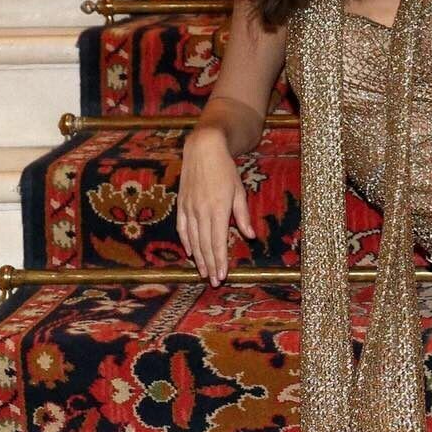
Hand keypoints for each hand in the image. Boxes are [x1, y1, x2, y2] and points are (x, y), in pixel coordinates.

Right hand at [177, 127, 255, 284]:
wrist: (203, 150)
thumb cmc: (225, 170)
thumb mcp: (239, 191)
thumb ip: (243, 215)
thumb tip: (249, 236)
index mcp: (218, 209)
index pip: (218, 241)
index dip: (220, 260)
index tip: (223, 275)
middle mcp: (201, 211)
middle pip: (205, 245)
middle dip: (210, 265)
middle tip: (214, 282)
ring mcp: (189, 208)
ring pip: (193, 240)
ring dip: (198, 258)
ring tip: (203, 273)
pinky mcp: (181, 204)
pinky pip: (183, 228)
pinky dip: (186, 242)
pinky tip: (190, 253)